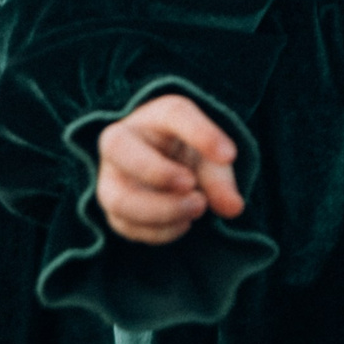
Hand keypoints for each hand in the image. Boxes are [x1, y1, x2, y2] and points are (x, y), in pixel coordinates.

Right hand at [96, 94, 243, 244]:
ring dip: (162, 211)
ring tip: (197, 208)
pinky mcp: (112, 210)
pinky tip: (184, 223)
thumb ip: (222, 180)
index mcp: (155, 116)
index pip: (173, 113)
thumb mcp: (211, 160)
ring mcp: (110, 177)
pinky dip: (160, 231)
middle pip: (117, 146)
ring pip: (119, 198)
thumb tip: (233, 208)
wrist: (169, 172)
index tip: (230, 156)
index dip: (201, 134)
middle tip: (192, 185)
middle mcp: (122, 140)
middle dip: (158, 172)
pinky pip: (126, 225)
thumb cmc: (191, 157)